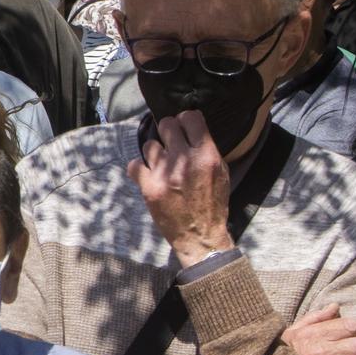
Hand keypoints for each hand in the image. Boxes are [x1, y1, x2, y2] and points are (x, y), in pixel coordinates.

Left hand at [126, 110, 234, 267]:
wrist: (200, 236)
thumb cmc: (212, 204)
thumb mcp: (221, 173)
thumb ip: (206, 150)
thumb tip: (192, 128)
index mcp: (207, 156)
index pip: (191, 118)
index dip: (185, 119)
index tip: (183, 126)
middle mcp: (185, 161)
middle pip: (166, 125)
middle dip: (168, 131)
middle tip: (170, 142)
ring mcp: (165, 174)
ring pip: (149, 145)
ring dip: (155, 153)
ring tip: (162, 165)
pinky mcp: (149, 187)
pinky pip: (134, 165)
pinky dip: (140, 169)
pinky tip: (148, 176)